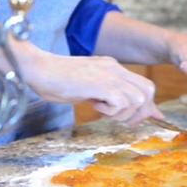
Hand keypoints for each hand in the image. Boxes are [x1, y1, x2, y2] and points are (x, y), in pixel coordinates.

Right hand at [16, 46, 161, 125]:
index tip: (146, 119)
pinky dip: (110, 111)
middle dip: (138, 112)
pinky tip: (94, 106)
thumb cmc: (57, 81)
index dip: (148, 106)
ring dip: (122, 113)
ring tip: (101, 110)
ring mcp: (109, 74)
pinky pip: (120, 103)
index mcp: (113, 68)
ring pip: (137, 100)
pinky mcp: (100, 83)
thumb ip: (107, 94)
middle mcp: (115, 68)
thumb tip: (122, 110)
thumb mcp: (88, 87)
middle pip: (148, 91)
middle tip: (117, 117)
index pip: (145, 85)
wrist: (39, 68)